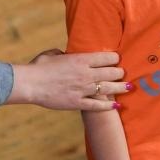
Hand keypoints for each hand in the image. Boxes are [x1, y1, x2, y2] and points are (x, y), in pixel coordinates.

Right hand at [8, 49, 131, 110]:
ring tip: (129, 88)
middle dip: (120, 72)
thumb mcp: (53, 54)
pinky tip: (116, 106)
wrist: (29, 84)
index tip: (117, 59)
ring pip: (109, 89)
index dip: (115, 57)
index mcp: (81, 60)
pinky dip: (108, 106)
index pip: (107, 57)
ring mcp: (83, 90)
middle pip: (112, 72)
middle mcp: (86, 74)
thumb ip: (63, 54)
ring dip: (121, 88)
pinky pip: (97, 105)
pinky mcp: (77, 103)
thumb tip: (66, 54)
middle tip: (122, 73)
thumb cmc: (39, 67)